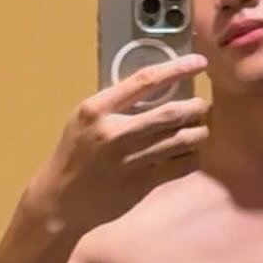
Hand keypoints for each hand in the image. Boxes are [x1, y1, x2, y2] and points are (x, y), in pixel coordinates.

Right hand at [25, 54, 209, 233]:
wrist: (59, 200)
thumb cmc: (74, 154)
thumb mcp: (85, 120)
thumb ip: (116, 105)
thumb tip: (158, 88)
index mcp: (97, 109)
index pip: (145, 80)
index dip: (177, 68)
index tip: (199, 62)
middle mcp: (114, 132)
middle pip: (171, 113)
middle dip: (195, 107)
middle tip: (203, 106)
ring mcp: (128, 160)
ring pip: (180, 141)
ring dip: (198, 133)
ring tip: (201, 130)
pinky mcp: (140, 184)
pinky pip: (179, 167)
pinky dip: (192, 158)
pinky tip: (191, 155)